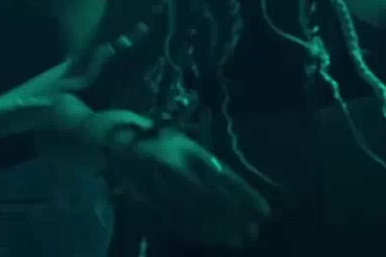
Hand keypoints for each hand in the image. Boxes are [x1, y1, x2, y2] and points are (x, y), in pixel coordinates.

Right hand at [110, 126, 269, 248]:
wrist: (121, 144)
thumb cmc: (165, 144)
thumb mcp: (190, 147)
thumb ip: (212, 168)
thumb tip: (241, 192)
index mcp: (193, 153)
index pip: (226, 177)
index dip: (246, 196)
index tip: (264, 211)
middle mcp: (179, 169)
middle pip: (213, 198)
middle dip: (234, 217)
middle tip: (252, 232)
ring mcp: (163, 186)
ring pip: (195, 212)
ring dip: (217, 229)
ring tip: (235, 241)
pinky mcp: (150, 200)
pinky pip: (175, 219)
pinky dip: (195, 231)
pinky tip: (210, 240)